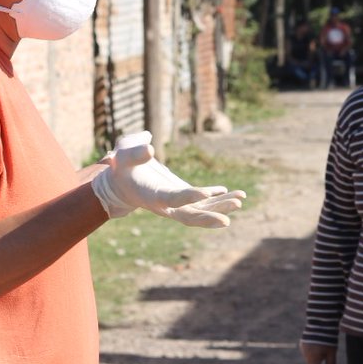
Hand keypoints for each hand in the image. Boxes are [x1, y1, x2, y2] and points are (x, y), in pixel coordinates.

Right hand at [92, 131, 245, 225]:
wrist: (121, 183)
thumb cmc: (121, 166)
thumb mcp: (122, 155)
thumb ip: (135, 152)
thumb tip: (151, 147)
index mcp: (151, 196)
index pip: (172, 199)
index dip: (187, 197)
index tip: (204, 193)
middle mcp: (166, 205)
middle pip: (190, 215)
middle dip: (210, 215)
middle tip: (231, 216)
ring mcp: (177, 204)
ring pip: (201, 210)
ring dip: (221, 206)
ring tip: (241, 198)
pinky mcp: (184, 199)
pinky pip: (204, 203)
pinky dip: (219, 199)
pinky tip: (234, 194)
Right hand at [301, 342, 337, 363]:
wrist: (320, 324)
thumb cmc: (328, 339)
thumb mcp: (332, 353)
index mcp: (314, 359)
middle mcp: (306, 356)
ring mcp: (303, 350)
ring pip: (309, 362)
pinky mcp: (302, 345)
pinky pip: (307, 355)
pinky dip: (313, 358)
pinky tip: (318, 358)